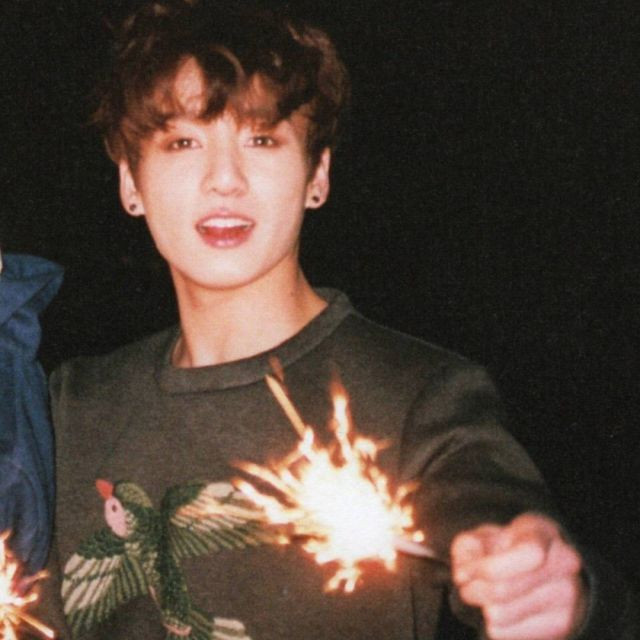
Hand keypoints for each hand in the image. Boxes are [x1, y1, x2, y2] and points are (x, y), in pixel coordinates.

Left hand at [451, 513, 587, 639]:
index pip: (529, 553)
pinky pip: (506, 633)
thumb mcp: (483, 534)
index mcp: (542, 532)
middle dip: (473, 589)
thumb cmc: (508, 546)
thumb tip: (464, 571)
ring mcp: (568, 596)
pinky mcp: (562, 625)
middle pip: (502, 590)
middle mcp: (563, 563)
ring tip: (483, 595)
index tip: (465, 571)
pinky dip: (494, 624)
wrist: (546, 565)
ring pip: (501, 615)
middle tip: (465, 584)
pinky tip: (502, 608)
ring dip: (482, 607)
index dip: (488, 567)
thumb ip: (467, 546)